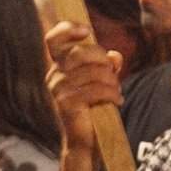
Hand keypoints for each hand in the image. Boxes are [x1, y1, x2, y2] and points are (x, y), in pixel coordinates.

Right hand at [44, 19, 122, 152]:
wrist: (85, 141)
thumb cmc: (93, 108)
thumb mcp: (102, 81)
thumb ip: (107, 65)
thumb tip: (115, 55)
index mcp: (59, 67)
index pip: (54, 40)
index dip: (67, 28)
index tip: (86, 30)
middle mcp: (54, 76)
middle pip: (82, 52)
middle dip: (103, 61)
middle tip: (113, 74)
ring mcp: (59, 90)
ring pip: (94, 72)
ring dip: (111, 81)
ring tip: (116, 91)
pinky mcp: (67, 104)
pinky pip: (97, 89)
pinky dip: (112, 94)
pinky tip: (117, 101)